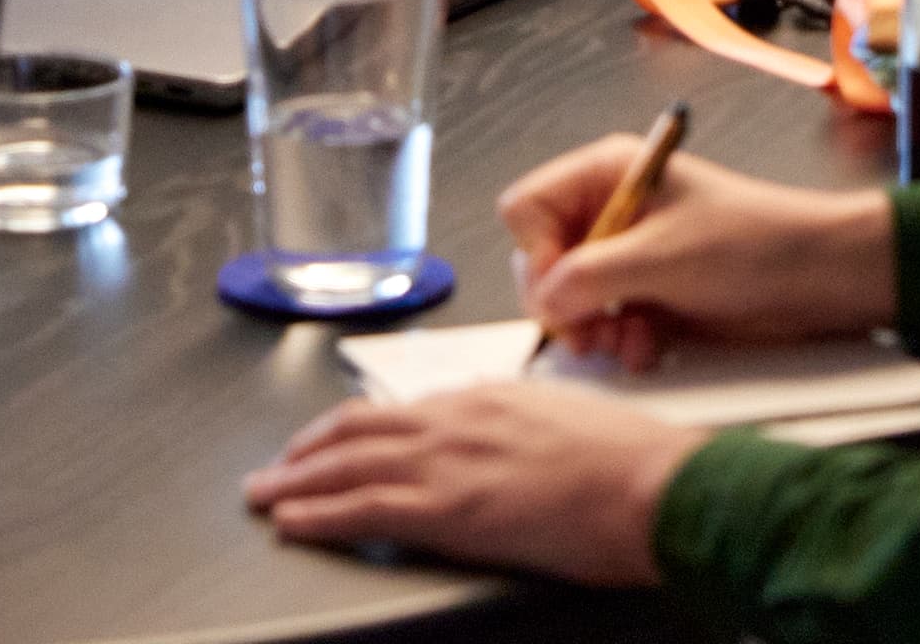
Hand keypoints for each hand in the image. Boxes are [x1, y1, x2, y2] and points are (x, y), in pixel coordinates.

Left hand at [245, 385, 698, 585]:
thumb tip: (510, 449)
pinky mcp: (449, 509)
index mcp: (491, 397)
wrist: (656, 485)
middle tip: (274, 468)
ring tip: (263, 496)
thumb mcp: (569, 422)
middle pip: (360, 430)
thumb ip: (524, 429)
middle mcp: (459, 418)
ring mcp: (450, 461)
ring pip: (348, 465)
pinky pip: (363, 508)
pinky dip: (319, 514)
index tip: (330, 442)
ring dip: (296, 482)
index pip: (404, 411)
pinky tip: (292, 521)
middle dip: (308, 451)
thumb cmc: (633, 464)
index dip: (355, 428)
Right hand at [502, 139, 894, 368]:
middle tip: (588, 333)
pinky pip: (603, 324)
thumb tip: (542, 303)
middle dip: (562, 303)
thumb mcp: (662, 256)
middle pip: (542, 260)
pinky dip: (620, 342)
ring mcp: (630, 257)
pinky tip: (649, 346)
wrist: (820, 280)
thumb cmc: (751, 244)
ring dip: (591, 330)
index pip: (528, 208)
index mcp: (609, 174)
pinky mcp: (648, 297)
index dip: (537, 253)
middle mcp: (612, 211)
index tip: (563, 289)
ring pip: (570, 301)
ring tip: (626, 342)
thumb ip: (589, 277)